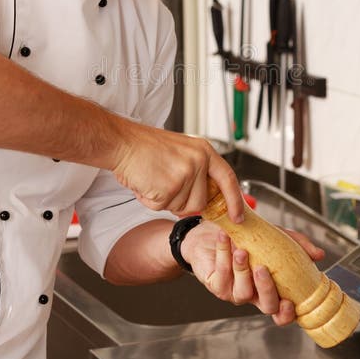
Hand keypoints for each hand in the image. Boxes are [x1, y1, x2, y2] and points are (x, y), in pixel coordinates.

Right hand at [109, 119, 243, 221]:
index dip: (235, 200)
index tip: (238, 216)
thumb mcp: (181, 152)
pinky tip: (145, 183)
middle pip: (200, 202)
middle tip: (163, 183)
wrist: (122, 142)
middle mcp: (198, 161)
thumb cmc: (145, 148)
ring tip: (153, 179)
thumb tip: (203, 201)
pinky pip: (162, 207)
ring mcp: (185, 174)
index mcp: (204, 151)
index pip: (228, 179)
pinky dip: (150, 200)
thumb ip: (196, 173)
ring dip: (164, 200)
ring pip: (181, 207)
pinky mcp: (170, 186)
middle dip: (181, 201)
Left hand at [181, 222, 325, 326]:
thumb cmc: (248, 239)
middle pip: (266, 306)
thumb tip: (319, 255)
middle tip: (263, 269)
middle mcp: (254, 296)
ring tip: (242, 250)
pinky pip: (221, 275)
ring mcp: (234, 292)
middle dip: (266, 289)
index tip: (290, 302)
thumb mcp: (276, 237)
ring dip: (242, 271)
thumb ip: (298, 245)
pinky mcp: (215, 284)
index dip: (287, 314)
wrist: (215, 230)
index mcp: (271, 289)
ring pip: (242, 292)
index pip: (282, 312)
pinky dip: (223, 255)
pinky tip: (225, 239)